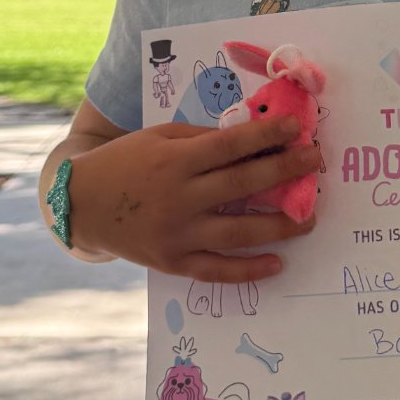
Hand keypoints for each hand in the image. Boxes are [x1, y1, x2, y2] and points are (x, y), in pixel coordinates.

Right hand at [69, 113, 321, 280]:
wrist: (82, 204)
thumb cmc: (126, 162)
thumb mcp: (159, 138)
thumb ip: (202, 138)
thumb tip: (251, 138)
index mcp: (175, 161)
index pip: (230, 146)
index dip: (267, 135)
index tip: (298, 129)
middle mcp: (179, 198)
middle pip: (242, 185)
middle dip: (284, 172)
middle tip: (316, 164)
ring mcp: (177, 234)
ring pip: (238, 233)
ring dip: (279, 225)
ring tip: (309, 219)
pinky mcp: (174, 263)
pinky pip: (217, 270)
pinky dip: (249, 270)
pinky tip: (277, 263)